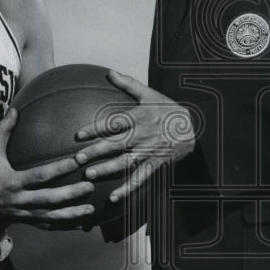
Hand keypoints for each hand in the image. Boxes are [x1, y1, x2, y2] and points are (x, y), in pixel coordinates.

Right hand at [0, 107, 95, 225]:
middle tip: (91, 185)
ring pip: (51, 216)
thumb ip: (3, 131)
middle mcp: (20, 200)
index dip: (60, 168)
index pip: (40, 175)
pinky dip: (64, 226)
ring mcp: (23, 214)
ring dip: (72, 214)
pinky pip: (47, 226)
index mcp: (13, 182)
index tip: (79, 160)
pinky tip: (82, 224)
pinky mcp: (26, 222)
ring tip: (91, 209)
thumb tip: (14, 109)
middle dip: (71, 194)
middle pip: (49, 199)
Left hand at [73, 70, 195, 201]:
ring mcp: (148, 152)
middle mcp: (141, 136)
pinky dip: (127, 189)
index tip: (78, 135)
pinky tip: (113, 197)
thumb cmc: (167, 109)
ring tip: (90, 175)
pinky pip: (140, 178)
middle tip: (78, 158)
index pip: (112, 123)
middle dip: (95, 152)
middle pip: (115, 144)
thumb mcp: (149, 94)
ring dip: (107, 170)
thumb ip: (128, 84)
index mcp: (138, 118)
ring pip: (125, 163)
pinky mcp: (156, 164)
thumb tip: (109, 72)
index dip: (94, 128)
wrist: (192, 127)